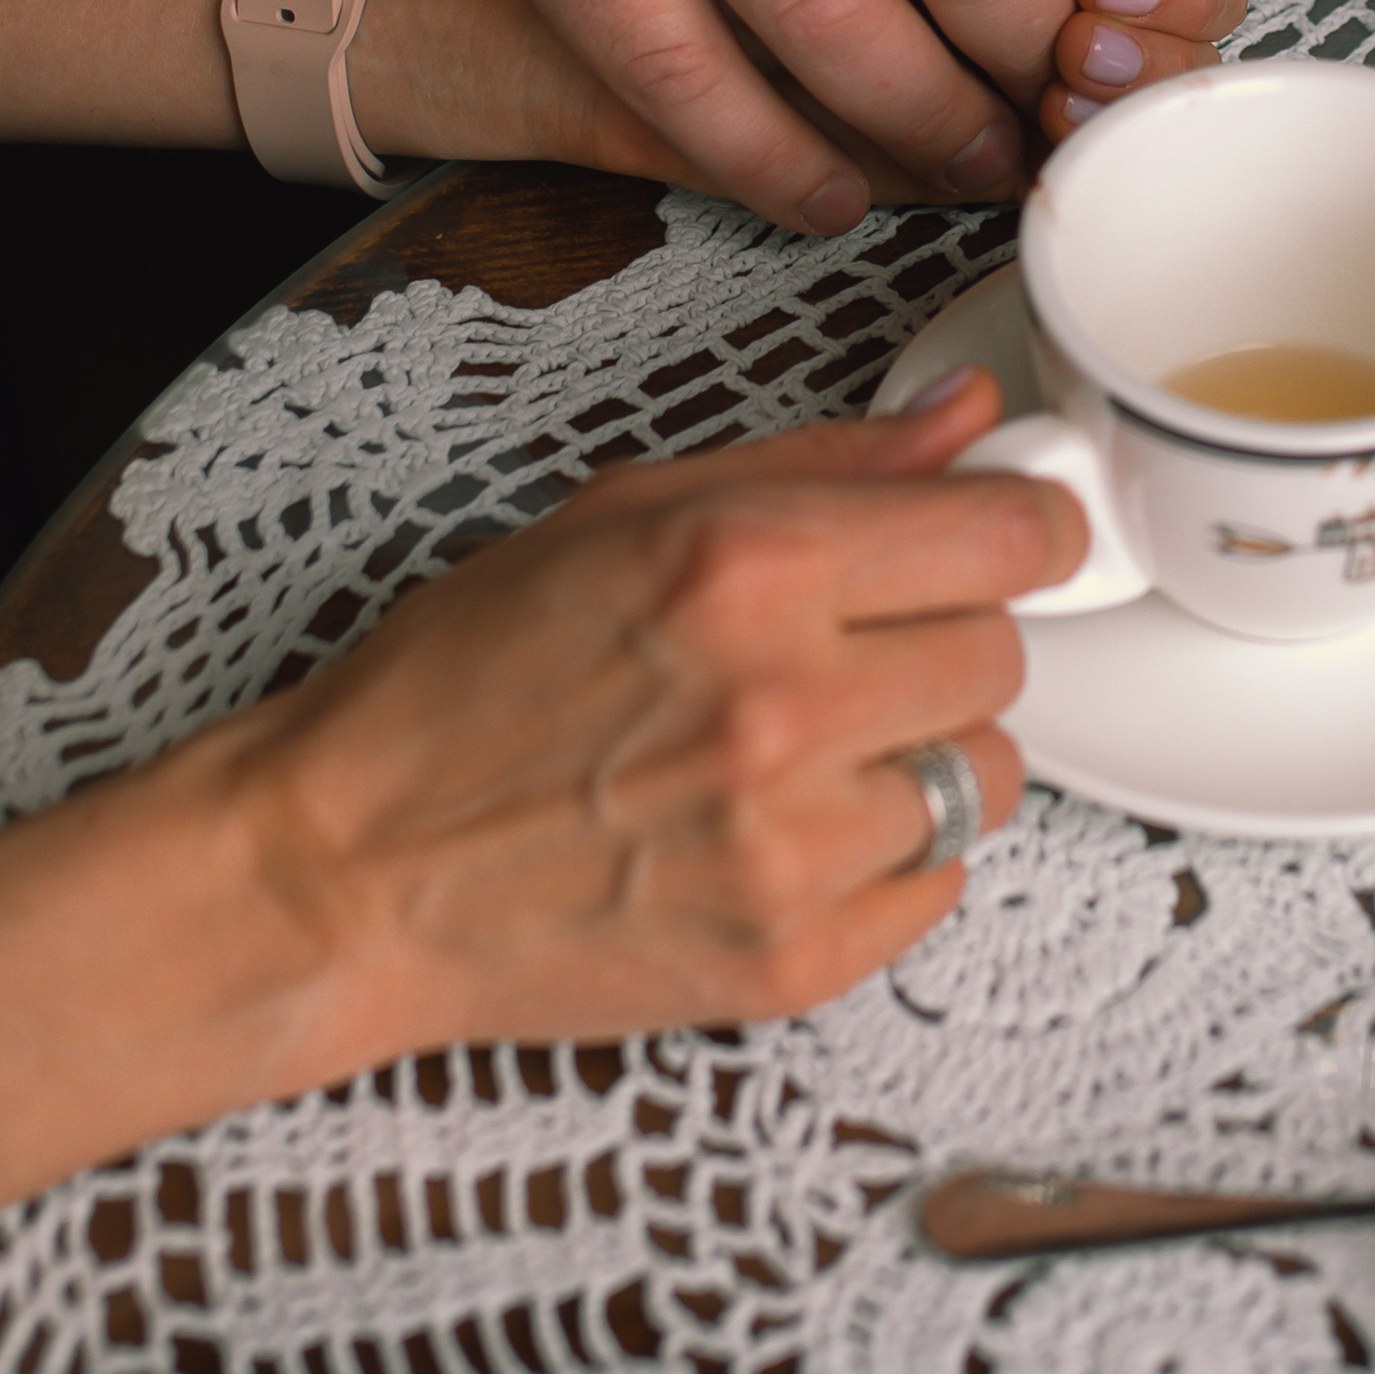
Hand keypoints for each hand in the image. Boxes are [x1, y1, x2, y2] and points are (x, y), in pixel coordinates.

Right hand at [227, 369, 1079, 1051]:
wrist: (354, 868)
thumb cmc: (464, 684)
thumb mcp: (627, 515)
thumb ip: (823, 463)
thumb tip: (966, 417)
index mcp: (747, 566)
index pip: (1007, 536)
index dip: (1020, 529)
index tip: (1003, 540)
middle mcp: (783, 704)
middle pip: (1001, 657)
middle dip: (941, 644)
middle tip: (845, 656)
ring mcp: (792, 845)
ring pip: (987, 778)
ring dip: (920, 757)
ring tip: (803, 753)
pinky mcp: (794, 957)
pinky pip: (938, 886)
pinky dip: (884, 858)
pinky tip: (780, 832)